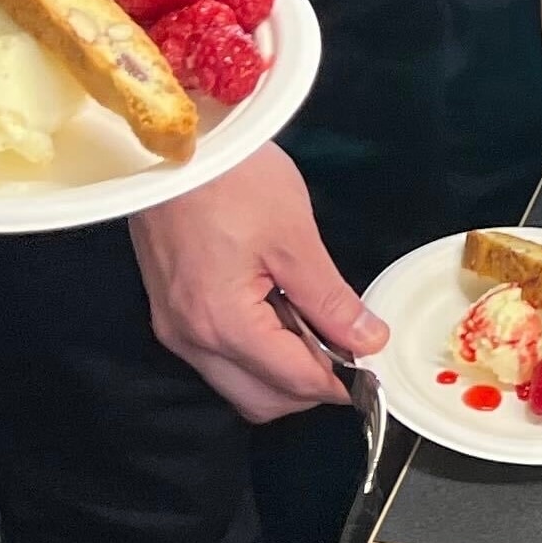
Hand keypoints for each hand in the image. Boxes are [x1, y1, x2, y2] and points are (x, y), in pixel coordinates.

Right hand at [124, 143, 381, 420]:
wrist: (179, 142)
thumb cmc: (234, 180)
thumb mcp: (295, 239)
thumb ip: (331, 301)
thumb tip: (367, 342)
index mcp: (223, 324)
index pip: (293, 382)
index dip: (341, 382)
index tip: (372, 368)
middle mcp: (190, 339)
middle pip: (261, 400)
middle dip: (309, 385)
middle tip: (346, 347)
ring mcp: (175, 328)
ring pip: (238, 383)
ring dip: (281, 370)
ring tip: (312, 322)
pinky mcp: (170, 312)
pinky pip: (218, 357)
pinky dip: (255, 351)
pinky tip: (279, 312)